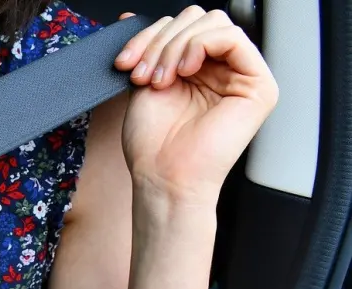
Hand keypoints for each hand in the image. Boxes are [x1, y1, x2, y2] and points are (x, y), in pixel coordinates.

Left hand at [114, 7, 278, 207]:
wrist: (163, 177)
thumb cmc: (153, 143)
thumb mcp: (144, 82)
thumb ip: (146, 49)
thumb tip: (131, 16)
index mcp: (196, 69)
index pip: (180, 26)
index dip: (149, 36)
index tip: (125, 63)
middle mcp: (221, 69)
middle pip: (197, 18)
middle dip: (160, 41)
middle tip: (142, 74)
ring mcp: (242, 76)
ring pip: (212, 23)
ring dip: (175, 46)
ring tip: (159, 80)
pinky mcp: (258, 86)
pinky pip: (232, 37)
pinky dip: (200, 46)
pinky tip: (183, 72)